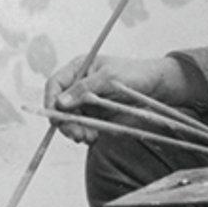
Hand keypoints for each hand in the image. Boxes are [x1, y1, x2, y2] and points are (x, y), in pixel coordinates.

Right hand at [43, 54, 194, 143]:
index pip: (55, 84)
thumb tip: (61, 102)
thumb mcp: (109, 78)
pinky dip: (85, 134)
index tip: (55, 117)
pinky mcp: (96, 115)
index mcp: (79, 69)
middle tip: (76, 135)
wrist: (157, 87)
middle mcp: (79, 85)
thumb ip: (84, 89)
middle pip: (60, 106)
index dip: (51, 101)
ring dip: (75, 130)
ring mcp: (86, 101)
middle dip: (65, 122)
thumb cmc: (135, 74)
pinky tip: (93, 138)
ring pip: (70, 119)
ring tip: (88, 138)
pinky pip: (84, 127)